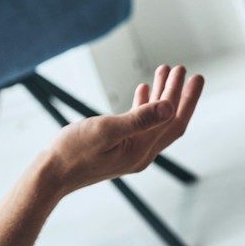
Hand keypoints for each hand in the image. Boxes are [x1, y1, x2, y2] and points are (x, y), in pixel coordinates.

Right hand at [37, 64, 202, 195]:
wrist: (51, 175)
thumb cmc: (73, 152)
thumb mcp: (106, 131)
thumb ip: (139, 118)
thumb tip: (169, 106)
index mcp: (142, 150)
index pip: (173, 121)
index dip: (186, 98)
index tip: (193, 75)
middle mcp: (141, 154)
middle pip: (169, 121)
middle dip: (178, 94)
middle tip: (184, 70)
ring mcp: (130, 151)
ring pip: (154, 120)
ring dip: (161, 96)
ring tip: (164, 71)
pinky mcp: (118, 148)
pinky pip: (139, 124)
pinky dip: (143, 105)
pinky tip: (142, 89)